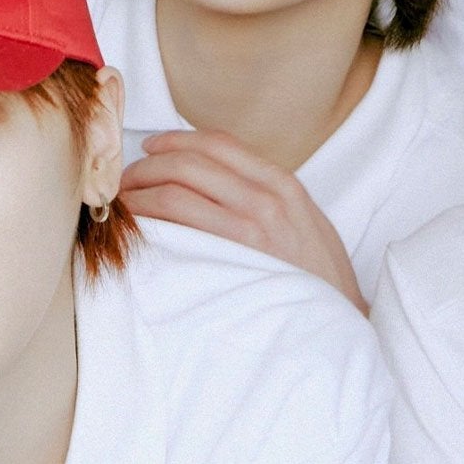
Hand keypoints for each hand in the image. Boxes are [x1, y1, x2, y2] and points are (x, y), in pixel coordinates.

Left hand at [120, 130, 362, 310]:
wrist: (339, 324)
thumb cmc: (318, 278)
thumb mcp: (306, 222)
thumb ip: (266, 196)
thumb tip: (214, 182)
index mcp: (283, 184)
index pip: (219, 143)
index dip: (176, 140)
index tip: (152, 147)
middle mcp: (266, 197)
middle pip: (190, 161)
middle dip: (148, 166)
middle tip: (127, 181)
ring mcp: (249, 226)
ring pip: (176, 189)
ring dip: (140, 192)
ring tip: (125, 205)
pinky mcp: (232, 257)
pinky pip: (178, 223)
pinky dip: (150, 219)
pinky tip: (139, 228)